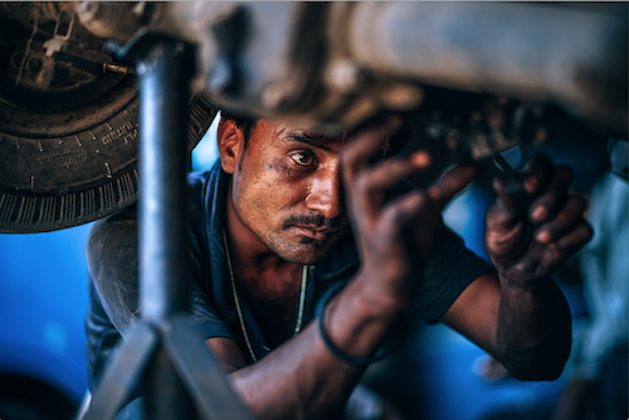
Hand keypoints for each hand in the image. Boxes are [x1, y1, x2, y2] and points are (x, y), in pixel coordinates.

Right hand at [341, 118, 476, 308]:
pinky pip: (390, 218)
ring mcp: (369, 220)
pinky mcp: (382, 241)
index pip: (358, 149)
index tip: (399, 115)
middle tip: (399, 122)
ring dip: (395, 167)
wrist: (389, 288)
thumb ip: (445, 186)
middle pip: (351, 158)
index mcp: (367, 189)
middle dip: (372, 136)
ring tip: (426, 157)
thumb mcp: (425, 210)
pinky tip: (427, 196)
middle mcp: (362, 201)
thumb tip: (473, 164)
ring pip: (366, 185)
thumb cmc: (402, 244)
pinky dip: (408, 204)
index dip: (373, 128)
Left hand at [485, 154, 592, 283]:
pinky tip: (550, 247)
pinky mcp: (577, 233)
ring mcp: (567, 212)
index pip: (541, 163)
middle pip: (565, 173)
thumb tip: (500, 181)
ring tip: (539, 237)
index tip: (528, 187)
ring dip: (559, 220)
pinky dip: (567, 239)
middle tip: (534, 215)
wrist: (511, 268)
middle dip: (551, 194)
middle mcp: (552, 193)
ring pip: (578, 201)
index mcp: (530, 184)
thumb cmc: (503, 238)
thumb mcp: (496, 221)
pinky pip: (584, 229)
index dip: (538, 171)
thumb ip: (503, 202)